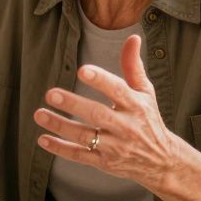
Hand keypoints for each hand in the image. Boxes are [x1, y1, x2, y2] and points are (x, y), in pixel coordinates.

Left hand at [33, 35, 181, 188]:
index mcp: (136, 105)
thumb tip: (133, 38)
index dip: (101, 80)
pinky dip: (60, 149)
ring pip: (84, 136)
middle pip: (97, 114)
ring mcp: (114, 146)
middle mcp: (126, 126)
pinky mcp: (104, 162)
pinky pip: (80, 155)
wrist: (161, 161)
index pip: (117, 90)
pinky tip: (43, 138)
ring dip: (60, 126)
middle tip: (51, 94)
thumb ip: (133, 66)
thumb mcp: (145, 92)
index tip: (82, 70)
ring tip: (39, 113)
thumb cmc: (148, 119)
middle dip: (73, 104)